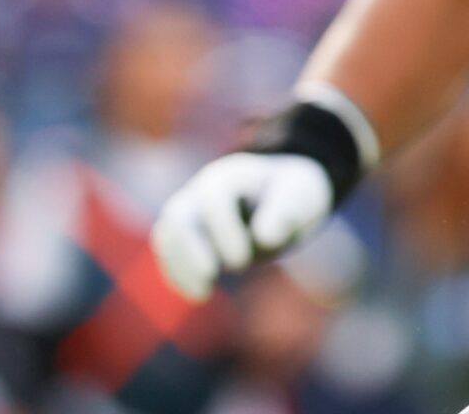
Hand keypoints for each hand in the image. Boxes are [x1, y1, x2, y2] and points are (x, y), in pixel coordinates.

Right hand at [150, 153, 333, 300]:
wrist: (283, 195)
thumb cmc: (293, 194)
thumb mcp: (300, 197)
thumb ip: (284, 212)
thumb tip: (264, 238)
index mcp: (232, 175)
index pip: (215, 201)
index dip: (224, 232)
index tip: (242, 262)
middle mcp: (203, 188)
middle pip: (178, 216)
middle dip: (190, 252)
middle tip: (211, 279)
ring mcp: (189, 209)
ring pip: (167, 236)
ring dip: (180, 267)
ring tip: (202, 294)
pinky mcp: (184, 232)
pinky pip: (170, 252)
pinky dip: (178, 273)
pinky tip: (199, 293)